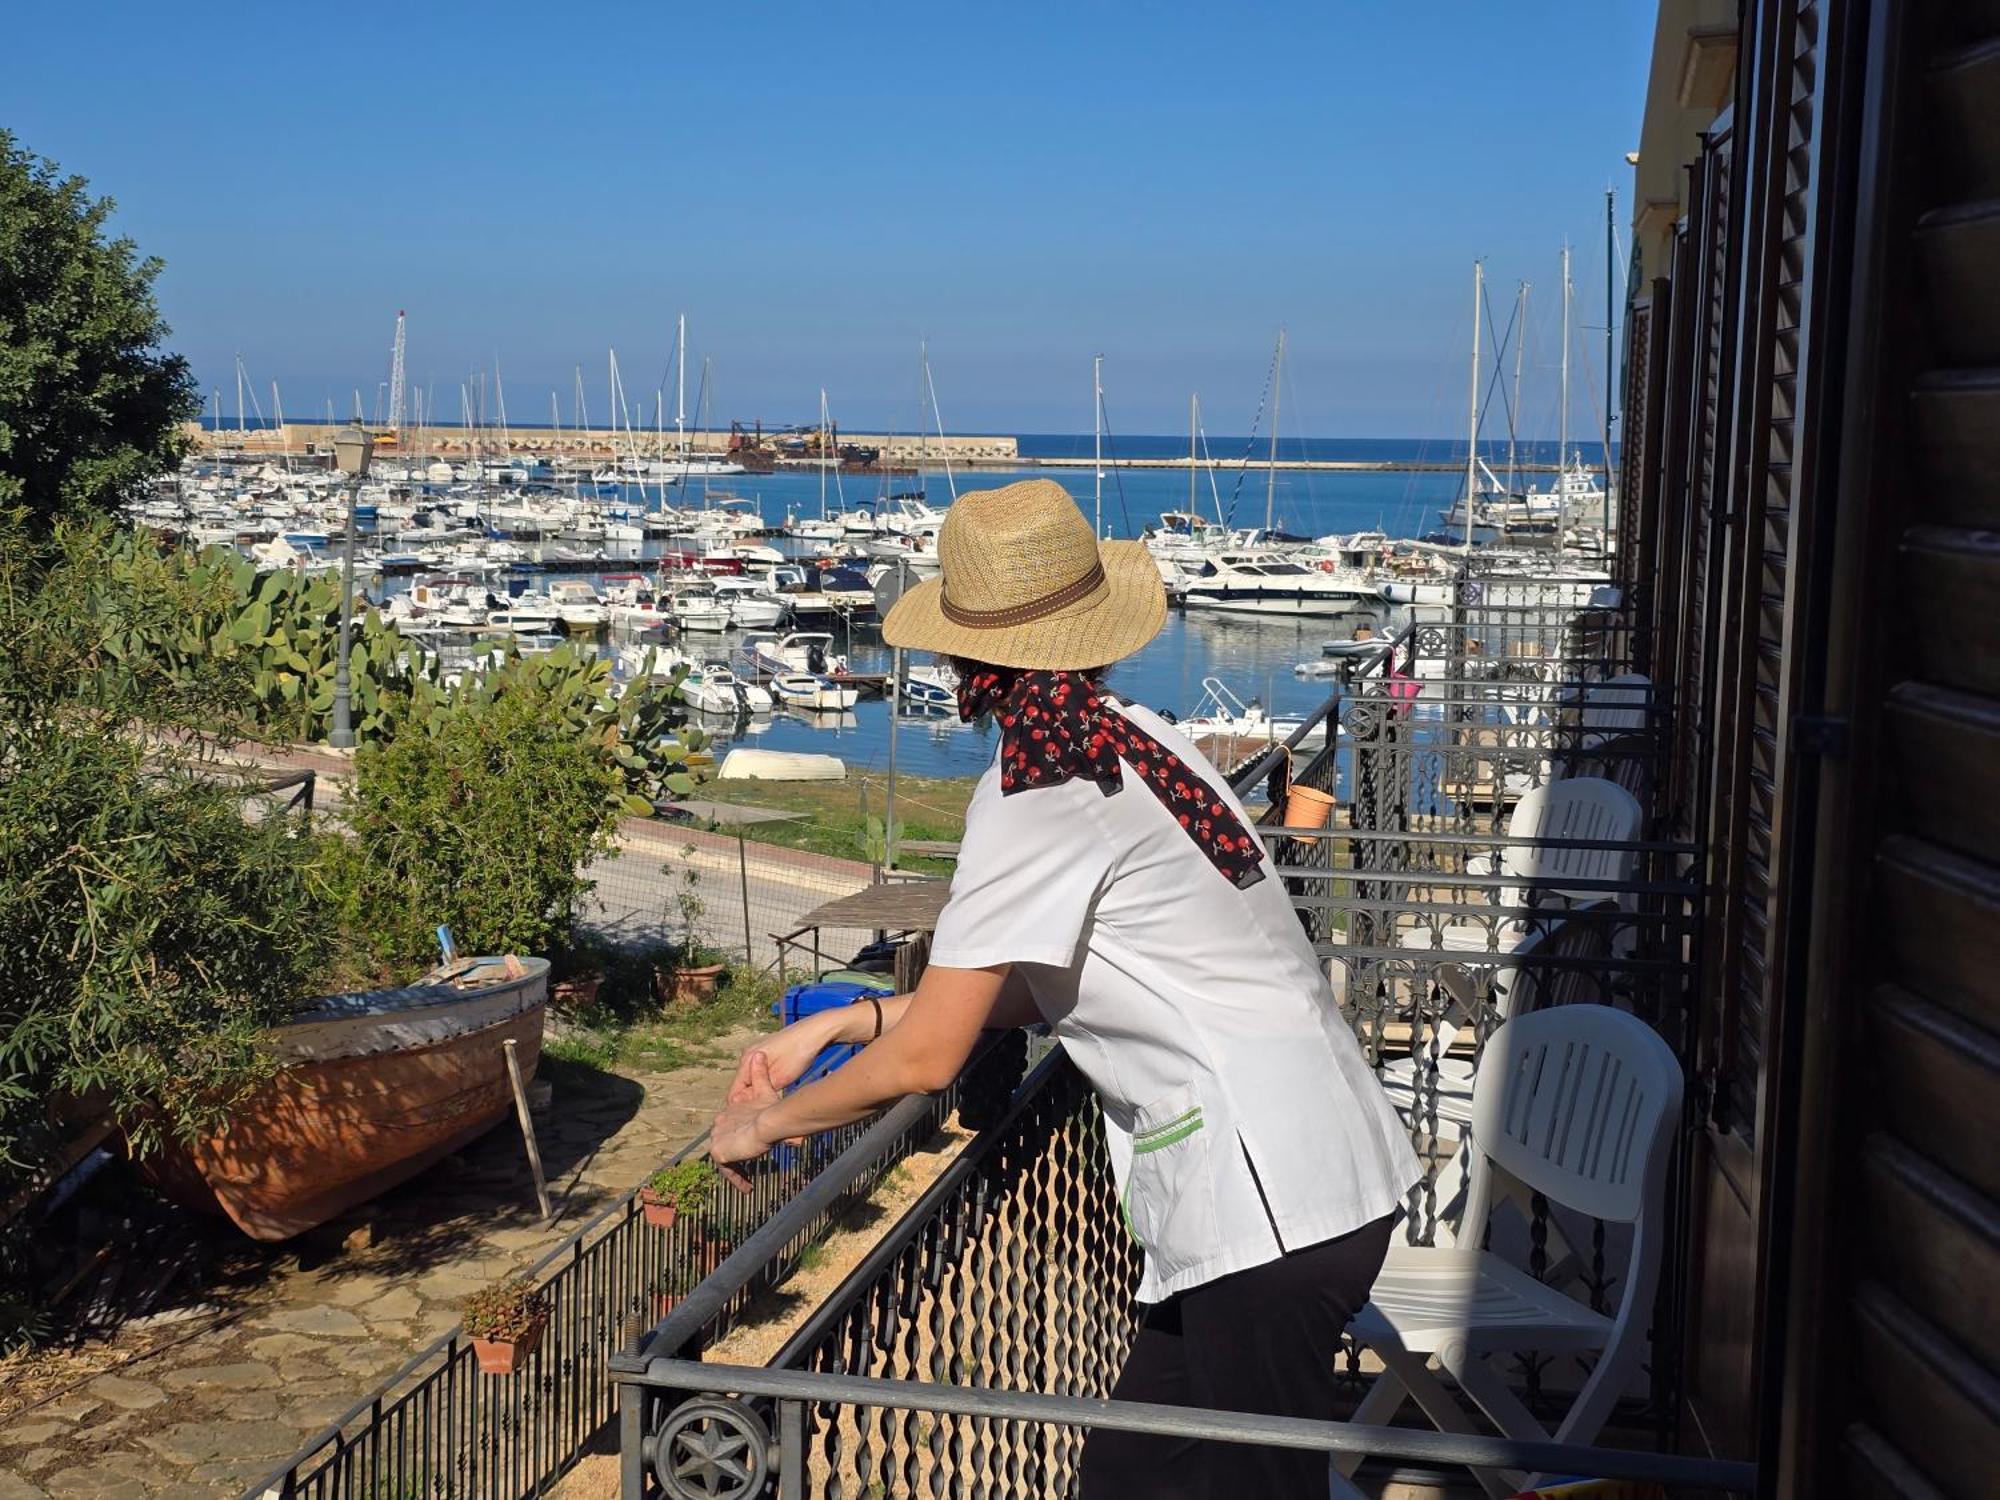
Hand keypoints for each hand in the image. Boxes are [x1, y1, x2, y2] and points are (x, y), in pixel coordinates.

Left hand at [709, 1053, 781, 1189]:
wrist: (768, 1120)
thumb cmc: (771, 1108)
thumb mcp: (766, 1092)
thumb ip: (760, 1076)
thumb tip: (758, 1052)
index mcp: (729, 1113)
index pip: (729, 1127)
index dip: (738, 1138)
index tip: (750, 1147)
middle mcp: (720, 1125)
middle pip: (725, 1144)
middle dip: (734, 1157)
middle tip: (746, 1171)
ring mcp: (718, 1139)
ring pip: (726, 1159)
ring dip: (735, 1171)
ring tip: (747, 1183)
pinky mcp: (720, 1152)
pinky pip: (727, 1170)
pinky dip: (736, 1179)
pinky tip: (746, 1187)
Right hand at [729, 1013, 837, 1100]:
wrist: (816, 1031)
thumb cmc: (799, 1053)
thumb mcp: (779, 1078)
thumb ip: (759, 1092)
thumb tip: (744, 1103)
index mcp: (746, 1060)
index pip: (734, 1092)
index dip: (743, 1107)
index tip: (756, 1115)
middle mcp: (748, 1053)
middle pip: (743, 1085)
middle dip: (753, 1098)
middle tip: (769, 1107)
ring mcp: (758, 1050)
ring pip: (753, 1077)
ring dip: (761, 1088)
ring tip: (776, 1094)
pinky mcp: (768, 1049)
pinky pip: (762, 1070)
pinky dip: (768, 1079)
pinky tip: (781, 1082)